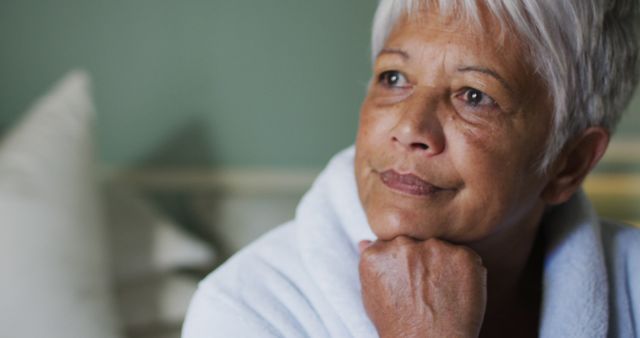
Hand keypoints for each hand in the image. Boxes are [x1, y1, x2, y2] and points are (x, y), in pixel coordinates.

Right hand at [358, 236, 486, 337]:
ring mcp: (435, 248)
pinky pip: (466, 257)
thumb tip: (365, 242)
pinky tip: (456, 293)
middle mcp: (403, 245)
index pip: (393, 244)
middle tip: (426, 289)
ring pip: (442, 247)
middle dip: (422, 260)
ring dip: (443, 264)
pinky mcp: (463, 256)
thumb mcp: (373, 297)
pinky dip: (465, 272)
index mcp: (377, 253)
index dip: (403, 263)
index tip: (408, 280)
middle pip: (416, 242)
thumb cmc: (398, 326)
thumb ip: (371, 265)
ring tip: (440, 293)